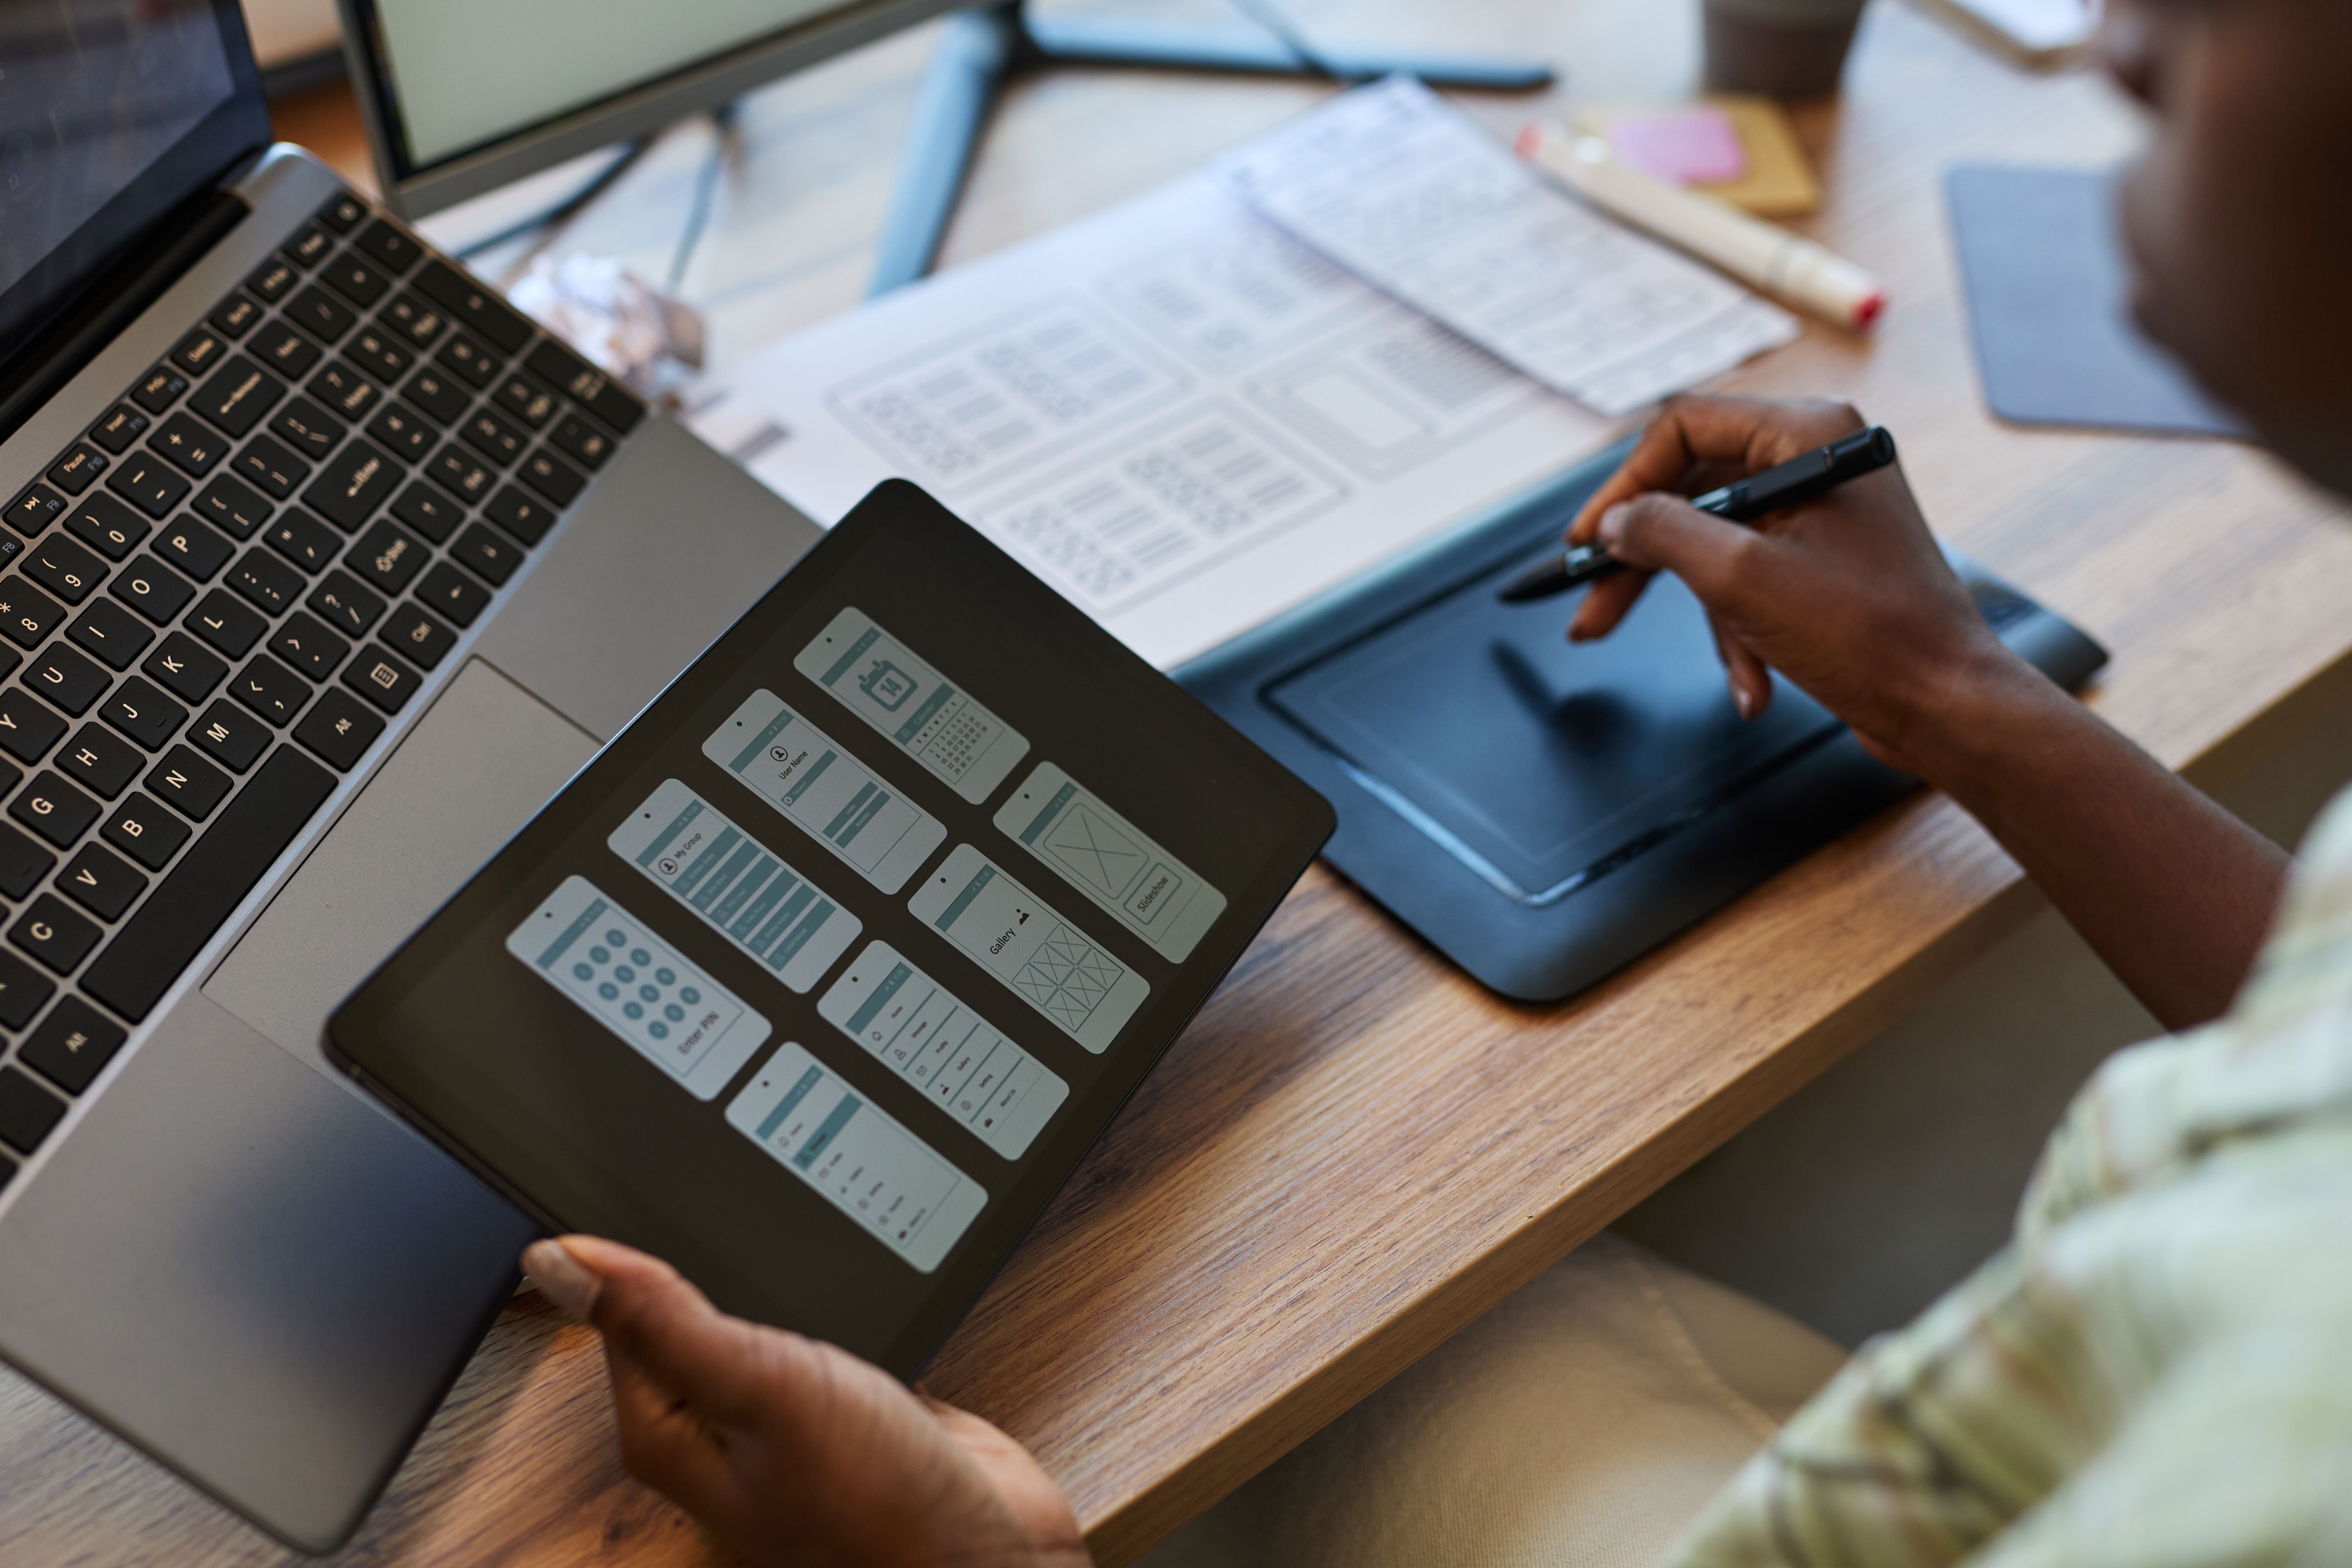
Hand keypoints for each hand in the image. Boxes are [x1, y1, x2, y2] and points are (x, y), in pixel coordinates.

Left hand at [523, 1236, 1090, 1567]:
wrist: (987, 1551)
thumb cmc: (875, 1501)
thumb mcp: (759, 1387)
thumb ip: (664, 1321)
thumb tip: (559, 1260)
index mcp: (669, 1432)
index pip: (615, 1320)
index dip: (622, 1253)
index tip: (634, 1187)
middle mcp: (719, 1431)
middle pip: (681, 1321)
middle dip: (696, 1261)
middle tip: (708, 1192)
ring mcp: (787, 1423)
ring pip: (752, 1326)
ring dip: (766, 1280)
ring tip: (774, 1225)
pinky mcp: (849, 1409)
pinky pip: (816, 1338)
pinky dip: (825, 1303)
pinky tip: (841, 1281)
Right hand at [1565, 394, 2033, 773]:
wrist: (1947, 703)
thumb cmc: (1871, 635)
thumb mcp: (1739, 577)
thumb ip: (1662, 533)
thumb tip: (1616, 522)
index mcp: (1808, 435)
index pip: (1683, 430)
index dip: (1623, 487)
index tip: (1587, 542)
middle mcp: (1818, 460)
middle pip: (1692, 494)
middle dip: (1645, 566)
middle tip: (1593, 613)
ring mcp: (1823, 511)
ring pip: (1718, 548)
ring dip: (1711, 620)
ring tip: (1733, 676)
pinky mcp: (1826, 560)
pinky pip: (1752, 582)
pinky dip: (1743, 634)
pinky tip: (1755, 684)